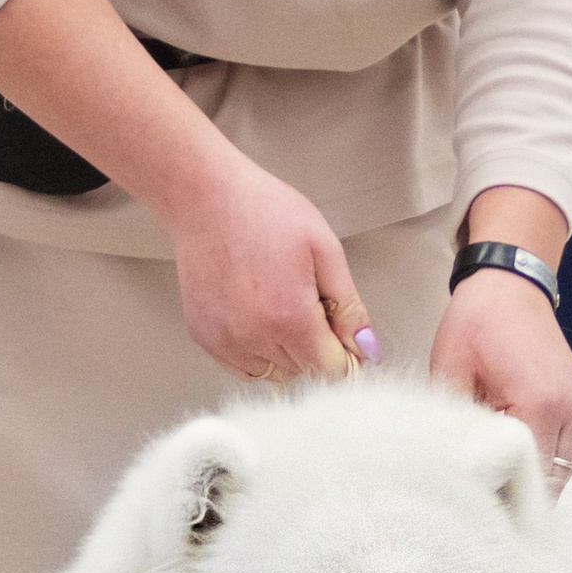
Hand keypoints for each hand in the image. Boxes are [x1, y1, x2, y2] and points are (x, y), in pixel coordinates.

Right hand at [164, 148, 371, 382]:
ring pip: (273, 374)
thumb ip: (349, 307)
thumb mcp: (324, 250)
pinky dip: (256, 351)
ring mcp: (224, 341)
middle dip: (315, 347)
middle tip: (307, 301)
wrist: (206, 198)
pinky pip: (243, 367)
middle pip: (304, 373)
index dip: (345, 354)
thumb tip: (367, 350)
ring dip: (286, 353)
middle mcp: (253, 338)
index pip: (332, 371)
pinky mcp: (204, 337)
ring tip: (279, 305)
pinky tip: (257, 314)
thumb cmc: (265, 213)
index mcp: (290, 318)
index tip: (341, 329)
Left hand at [429, 184, 571, 482]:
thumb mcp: (451, 372)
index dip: (503, 502)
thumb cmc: (477, 321)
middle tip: (483, 510)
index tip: (477, 515)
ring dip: (532, 484)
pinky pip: (563, 452)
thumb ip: (456, 426)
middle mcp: (570, 412)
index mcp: (539, 404)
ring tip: (497, 489)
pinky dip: (541, 463)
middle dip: (519, 500)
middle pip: (551, 483)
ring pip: (561, 471)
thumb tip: (453, 470)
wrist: (511, 283)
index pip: (529, 479)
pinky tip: (512, 465)